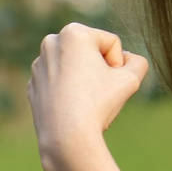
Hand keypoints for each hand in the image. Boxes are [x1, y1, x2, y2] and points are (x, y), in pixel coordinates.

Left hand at [29, 23, 150, 169]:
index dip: (118, 64)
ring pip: (75, 68)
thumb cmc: (98, 104)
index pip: (111, 43)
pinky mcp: (33, 84)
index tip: (110, 82)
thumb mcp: (131, 79)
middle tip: (98, 92)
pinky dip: (68, 92)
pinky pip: (60, 83)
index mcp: (72, 32)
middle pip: (91, 53)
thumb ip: (138, 62)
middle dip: (100, 69)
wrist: (66, 138)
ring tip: (84, 101)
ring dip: (85, 80)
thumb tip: (127, 59)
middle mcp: (50, 42)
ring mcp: (38, 64)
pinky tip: (70, 108)